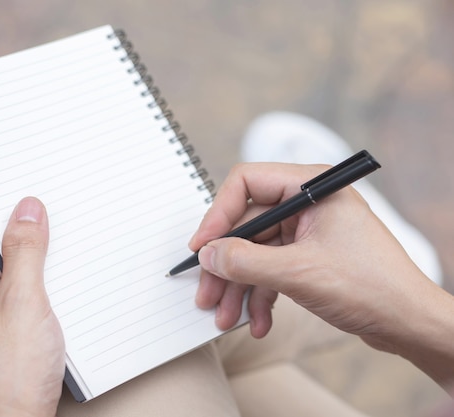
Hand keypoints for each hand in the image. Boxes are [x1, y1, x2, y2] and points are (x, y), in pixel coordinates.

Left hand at [0, 193, 64, 416]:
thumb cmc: (10, 377)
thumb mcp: (25, 302)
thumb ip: (25, 251)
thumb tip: (27, 209)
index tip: (8, 174)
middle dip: (14, 227)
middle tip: (46, 211)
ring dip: (27, 259)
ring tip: (57, 252)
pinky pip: (7, 291)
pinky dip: (29, 282)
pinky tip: (53, 284)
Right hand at [190, 162, 435, 346]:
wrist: (409, 324)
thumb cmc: (373, 287)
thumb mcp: (298, 272)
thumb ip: (245, 261)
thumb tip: (209, 253)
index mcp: (312, 187)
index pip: (246, 182)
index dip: (217, 214)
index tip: (201, 247)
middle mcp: (308, 204)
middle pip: (247, 225)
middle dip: (226, 265)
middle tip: (207, 293)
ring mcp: (308, 231)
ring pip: (256, 252)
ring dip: (239, 287)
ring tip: (228, 317)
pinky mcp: (308, 256)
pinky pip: (271, 269)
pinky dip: (261, 295)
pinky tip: (259, 321)